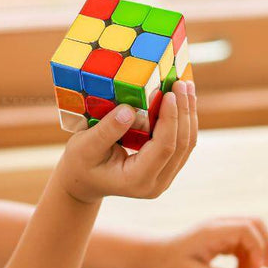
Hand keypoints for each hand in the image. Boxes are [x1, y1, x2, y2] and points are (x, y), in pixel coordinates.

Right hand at [57, 80, 197, 203]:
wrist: (82, 181)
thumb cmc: (79, 163)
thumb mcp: (84, 146)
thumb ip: (106, 131)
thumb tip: (129, 110)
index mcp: (137, 180)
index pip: (164, 147)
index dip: (171, 119)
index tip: (169, 93)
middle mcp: (156, 183)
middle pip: (181, 145)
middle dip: (184, 112)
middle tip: (181, 83)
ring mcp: (163, 178)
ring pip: (185, 145)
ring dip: (188, 114)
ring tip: (186, 87)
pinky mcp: (164, 168)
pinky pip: (180, 144)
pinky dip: (182, 121)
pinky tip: (181, 101)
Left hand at [151, 216, 267, 267]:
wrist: (157, 255)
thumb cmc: (171, 264)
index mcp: (211, 230)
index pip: (246, 228)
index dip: (258, 247)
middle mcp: (218, 225)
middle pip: (255, 223)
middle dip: (266, 245)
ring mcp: (220, 229)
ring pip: (252, 234)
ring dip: (256, 256)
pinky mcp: (221, 237)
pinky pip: (244, 243)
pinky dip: (248, 258)